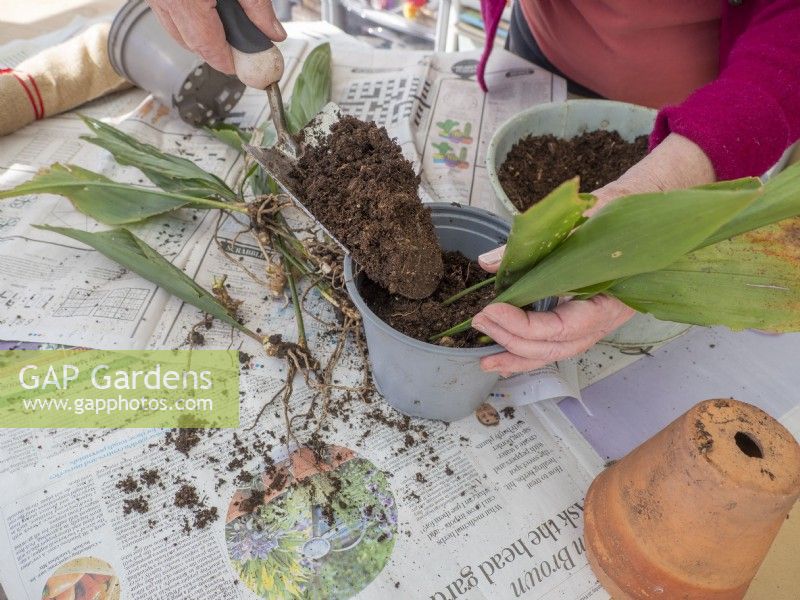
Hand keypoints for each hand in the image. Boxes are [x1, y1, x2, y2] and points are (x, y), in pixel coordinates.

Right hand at [147, 0, 286, 74]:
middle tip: (241, 48)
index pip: (208, 47)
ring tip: (225, 25)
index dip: (228, 62)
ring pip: (175, 28)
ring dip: (198, 33)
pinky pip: (165, 9)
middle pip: (191, 43)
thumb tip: (273, 33)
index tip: (245, 67)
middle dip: (215, 50)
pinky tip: (203, 7)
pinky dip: (184, 14)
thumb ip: (258, 6)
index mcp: (186, 0)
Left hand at [472, 132, 716, 374]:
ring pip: (554, 353)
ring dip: (518, 357)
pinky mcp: (581, 324)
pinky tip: (504, 360)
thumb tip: (488, 261)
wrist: (645, 221)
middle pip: (556, 346)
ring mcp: (594, 326)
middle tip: (481, 322)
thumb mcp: (577, 222)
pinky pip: (554, 346)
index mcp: (610, 298)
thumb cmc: (617, 216)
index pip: (564, 327)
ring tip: (486, 359)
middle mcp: (604, 321)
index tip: (494, 309)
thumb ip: (534, 244)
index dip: (526, 325)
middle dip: (514, 340)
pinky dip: (528, 355)